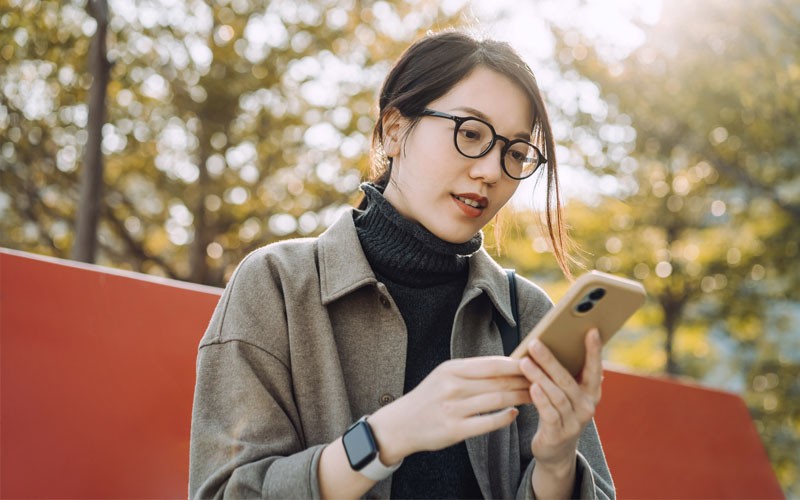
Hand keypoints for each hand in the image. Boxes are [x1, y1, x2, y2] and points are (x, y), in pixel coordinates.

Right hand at [368, 356, 531, 463]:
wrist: (400, 424)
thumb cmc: (428, 397)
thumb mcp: (444, 375)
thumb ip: (471, 370)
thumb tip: (506, 363)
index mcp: (451, 369)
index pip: (492, 364)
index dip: (516, 364)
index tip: (535, 364)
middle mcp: (452, 387)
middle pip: (498, 382)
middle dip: (523, 381)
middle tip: (543, 381)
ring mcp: (453, 409)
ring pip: (496, 401)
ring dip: (519, 398)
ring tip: (534, 396)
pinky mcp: (455, 430)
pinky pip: (488, 423)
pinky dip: (505, 418)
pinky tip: (515, 414)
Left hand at [520, 328, 602, 468]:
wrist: (555, 451)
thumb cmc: (558, 412)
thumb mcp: (565, 394)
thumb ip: (564, 374)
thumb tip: (549, 342)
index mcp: (591, 393)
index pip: (595, 369)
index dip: (594, 351)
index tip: (591, 330)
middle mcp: (587, 407)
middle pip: (568, 380)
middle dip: (551, 360)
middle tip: (535, 343)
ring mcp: (574, 422)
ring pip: (557, 395)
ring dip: (540, 377)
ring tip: (524, 362)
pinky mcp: (559, 434)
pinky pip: (550, 414)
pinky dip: (541, 400)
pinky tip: (532, 387)